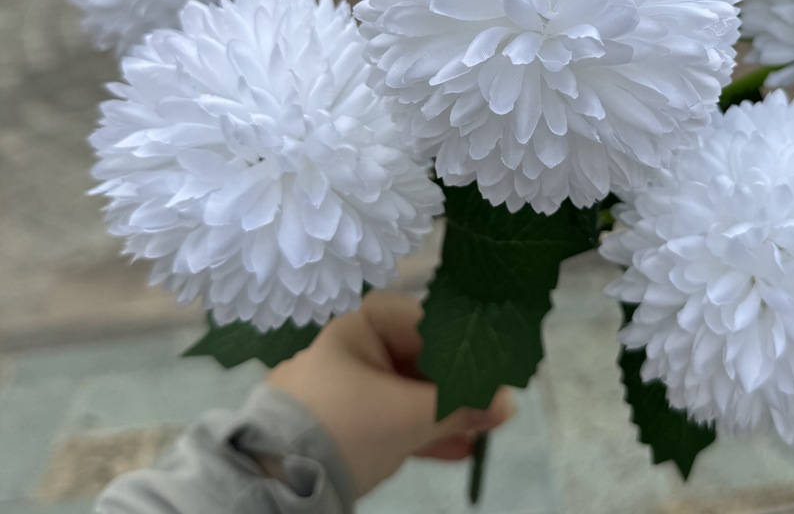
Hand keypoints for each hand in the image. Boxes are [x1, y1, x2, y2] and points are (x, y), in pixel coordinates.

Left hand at [266, 292, 513, 497]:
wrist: (275, 483)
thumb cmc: (349, 426)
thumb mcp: (413, 416)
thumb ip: (463, 407)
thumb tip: (507, 403)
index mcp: (362, 326)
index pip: (427, 321)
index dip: (464, 345)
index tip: (493, 368)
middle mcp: (351, 348)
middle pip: (419, 360)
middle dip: (458, 389)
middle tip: (491, 409)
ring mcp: (341, 388)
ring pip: (405, 394)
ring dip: (443, 415)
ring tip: (479, 436)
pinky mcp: (336, 424)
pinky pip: (387, 418)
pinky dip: (419, 431)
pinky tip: (455, 449)